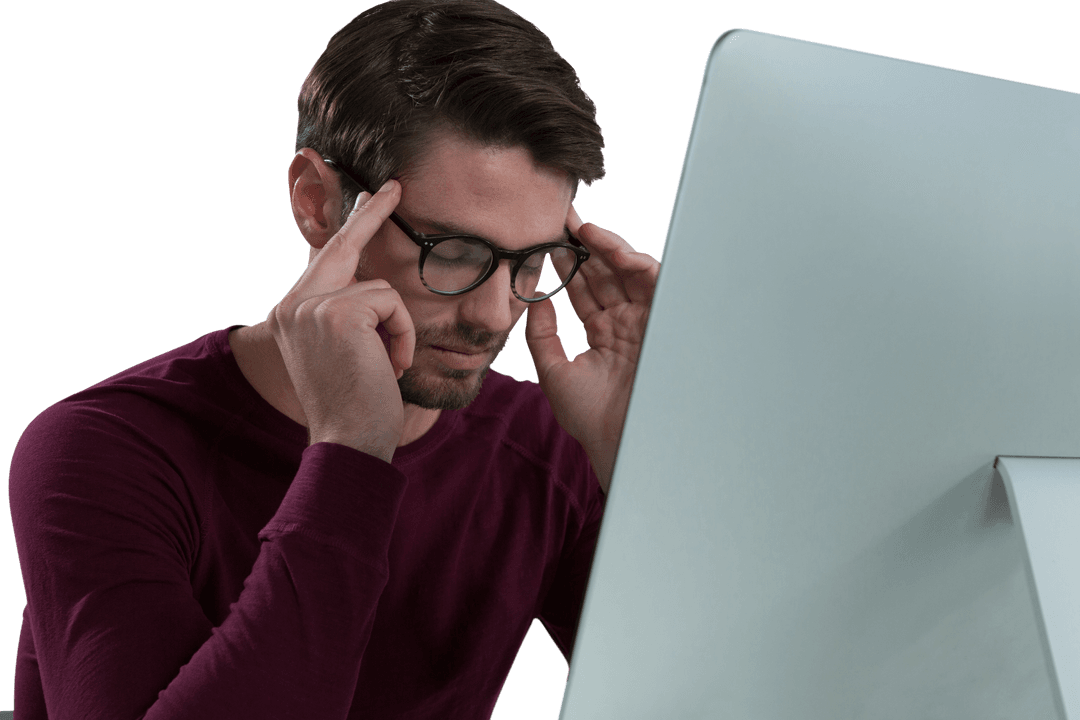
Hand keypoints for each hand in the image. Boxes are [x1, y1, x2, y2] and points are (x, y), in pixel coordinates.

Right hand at [267, 180, 414, 462]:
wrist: (349, 442)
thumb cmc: (356, 407)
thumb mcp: (346, 355)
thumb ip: (348, 316)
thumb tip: (371, 284)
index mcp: (291, 313)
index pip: (322, 259)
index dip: (348, 228)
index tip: (367, 197)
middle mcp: (292, 304)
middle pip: (340, 245)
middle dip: (370, 213)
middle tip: (395, 185)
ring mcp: (310, 305)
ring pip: (381, 289)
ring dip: (398, 330)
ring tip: (388, 366)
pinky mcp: (337, 311)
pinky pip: (392, 304)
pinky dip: (403, 335)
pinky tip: (391, 365)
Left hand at [525, 208, 659, 492]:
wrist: (624, 441)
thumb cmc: (593, 418)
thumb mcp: (554, 372)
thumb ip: (541, 336)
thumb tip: (531, 299)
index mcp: (606, 335)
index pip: (585, 291)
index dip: (564, 267)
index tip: (541, 244)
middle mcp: (628, 323)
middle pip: (605, 275)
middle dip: (582, 247)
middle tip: (557, 221)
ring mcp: (647, 319)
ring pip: (625, 270)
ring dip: (602, 245)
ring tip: (575, 227)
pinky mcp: (663, 317)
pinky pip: (650, 276)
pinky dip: (627, 255)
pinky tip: (600, 243)